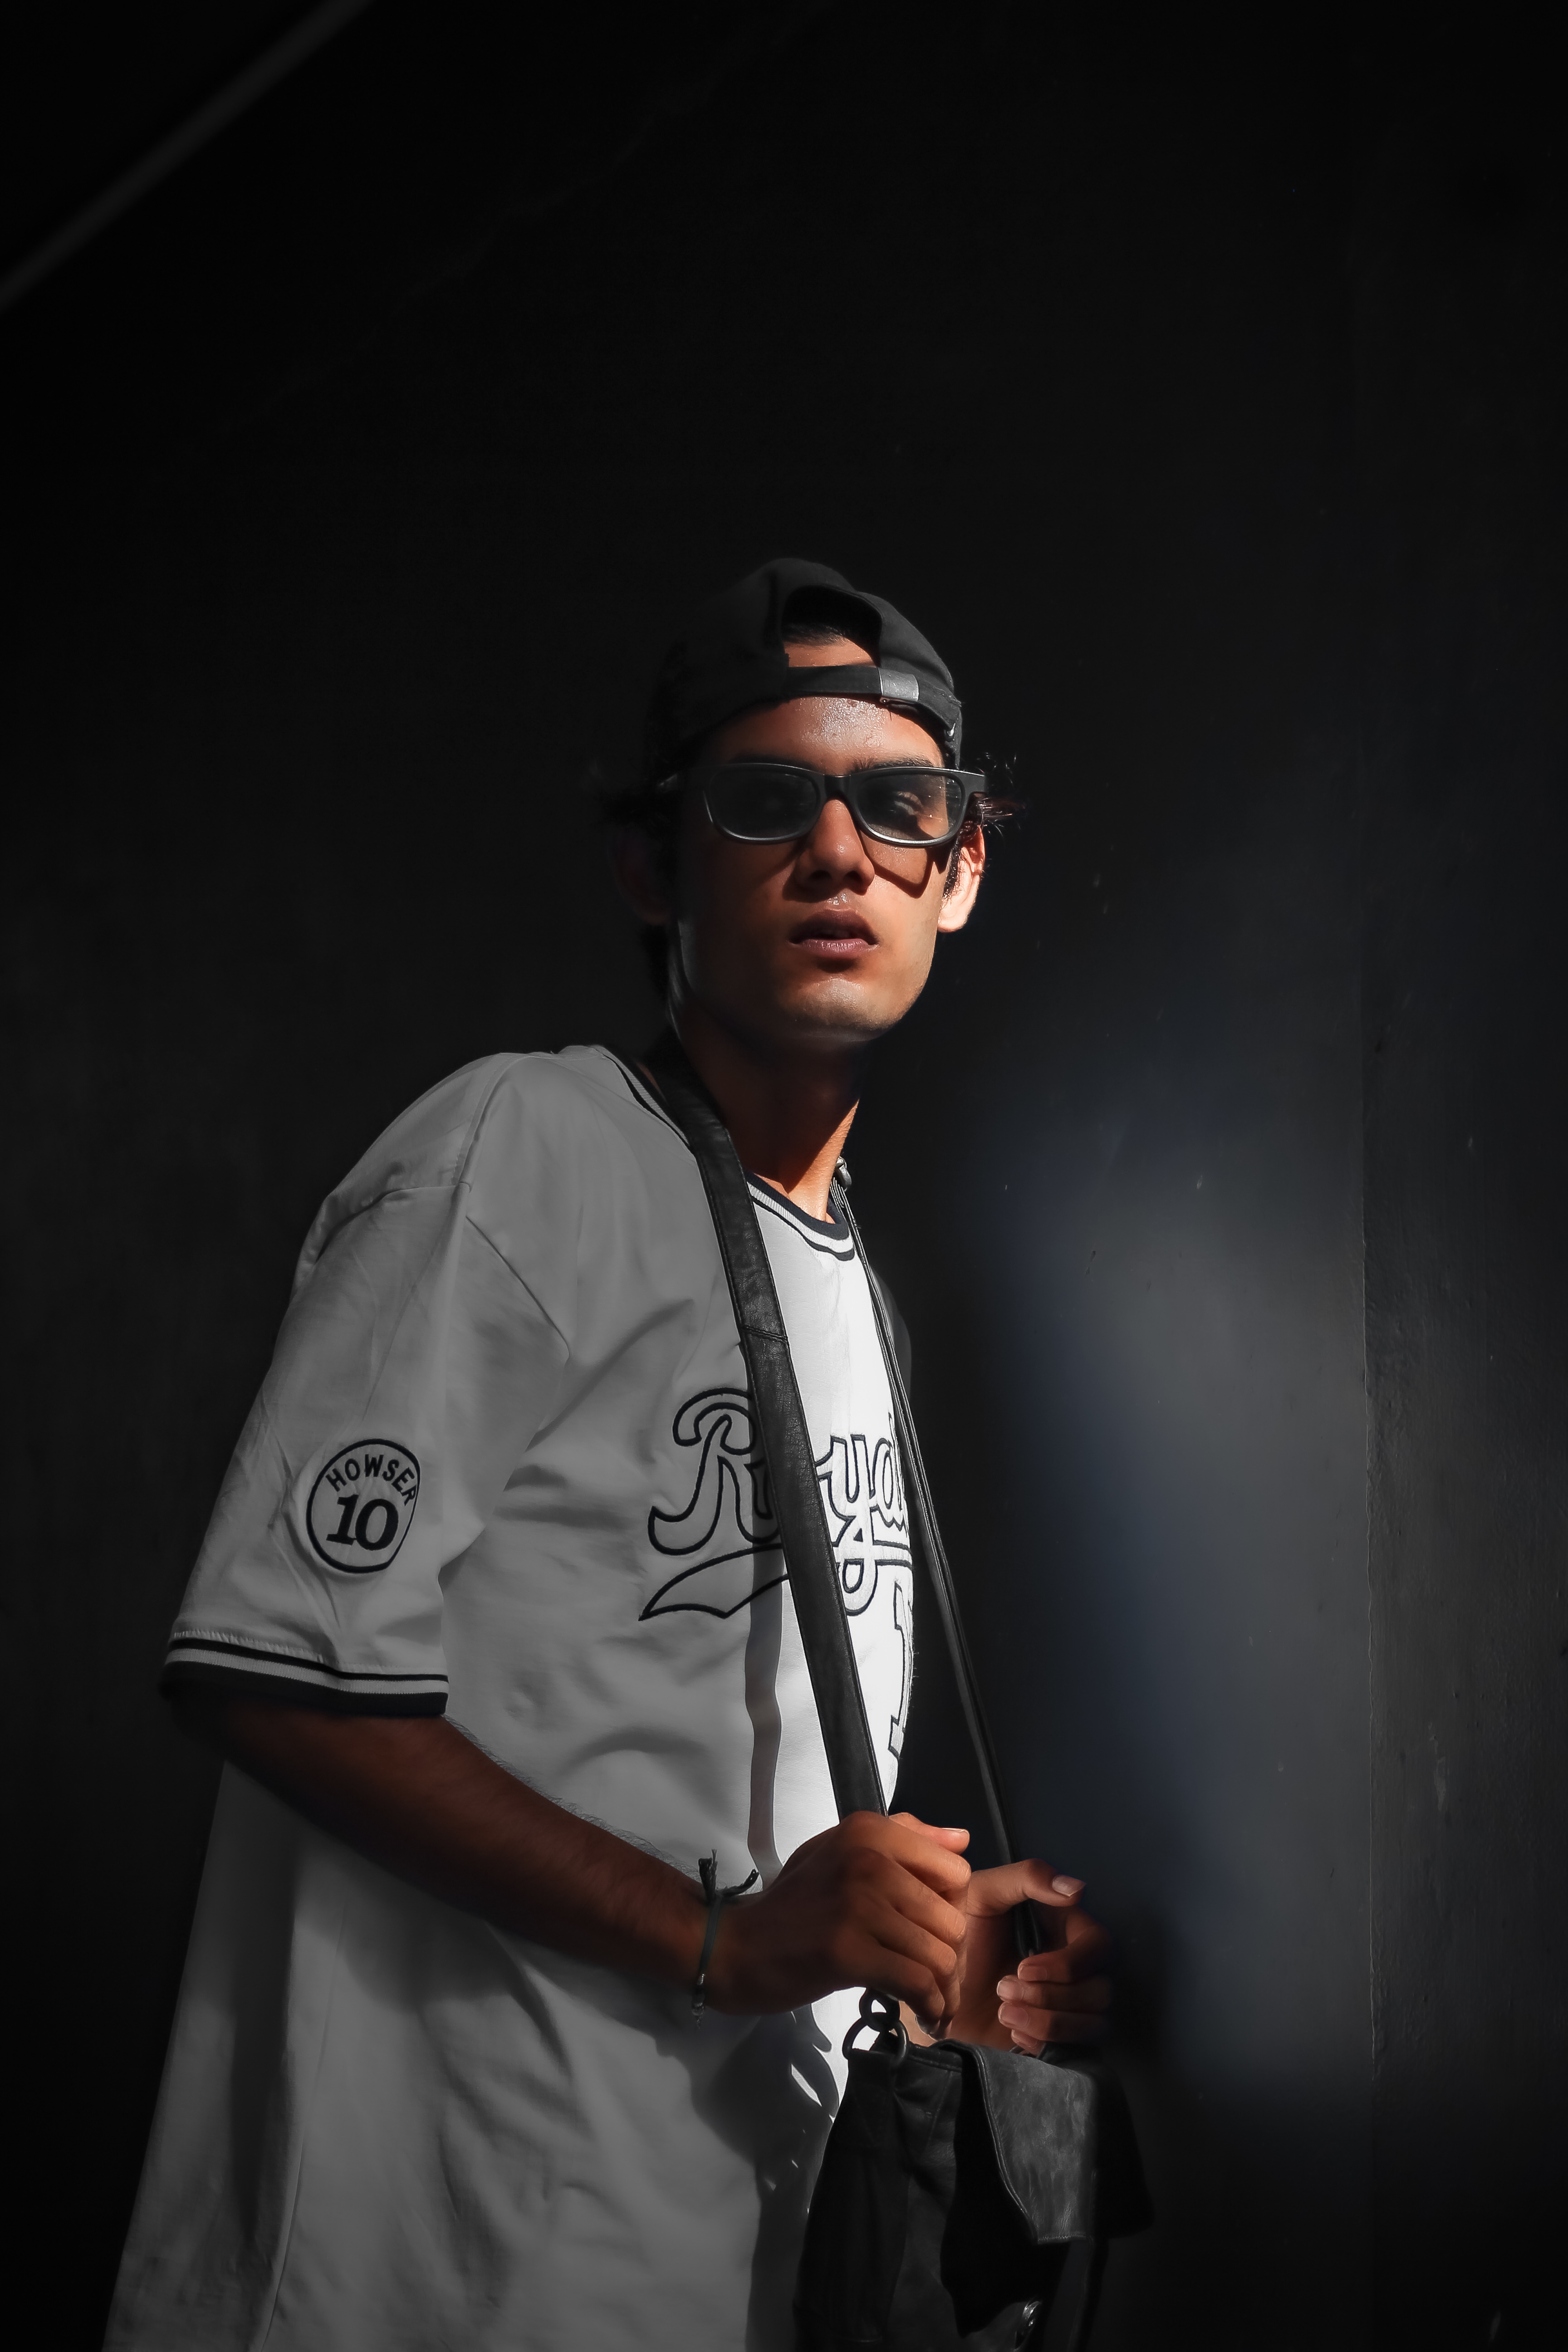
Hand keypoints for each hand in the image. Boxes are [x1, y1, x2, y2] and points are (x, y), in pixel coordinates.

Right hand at [708, 1811, 970, 2030]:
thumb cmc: (794, 1904)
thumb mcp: (840, 1852)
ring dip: (942, 1988)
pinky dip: (929, 2005)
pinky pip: (916, 1982)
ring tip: (930, 1999)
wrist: (736, 1947)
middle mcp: (868, 1859)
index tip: (932, 1933)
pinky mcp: (848, 1952)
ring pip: (939, 1954)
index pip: (954, 1871)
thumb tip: (962, 1840)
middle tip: (932, 1977)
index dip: (950, 1908)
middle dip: (950, 1956)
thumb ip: (904, 1839)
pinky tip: (923, 2012)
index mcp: (869, 1832)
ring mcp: (858, 1905)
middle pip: (952, 1918)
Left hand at [945, 1857, 1112, 2053]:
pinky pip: (1075, 2050)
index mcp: (1062, 1929)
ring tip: (1004, 2011)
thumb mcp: (980, 1894)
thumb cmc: (953, 1934)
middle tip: (1004, 1989)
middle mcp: (1072, 1968)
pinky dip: (1043, 2042)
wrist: (927, 1988)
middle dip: (1051, 1996)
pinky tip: (1012, 2030)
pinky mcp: (1054, 2039)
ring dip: (1048, 2021)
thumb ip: (1028, 1878)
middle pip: (1100, 1989)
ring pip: (1093, 2023)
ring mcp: (1066, 2006)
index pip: (1098, 1944)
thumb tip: (1078, 1890)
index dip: (1069, 1962)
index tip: (1024, 1967)